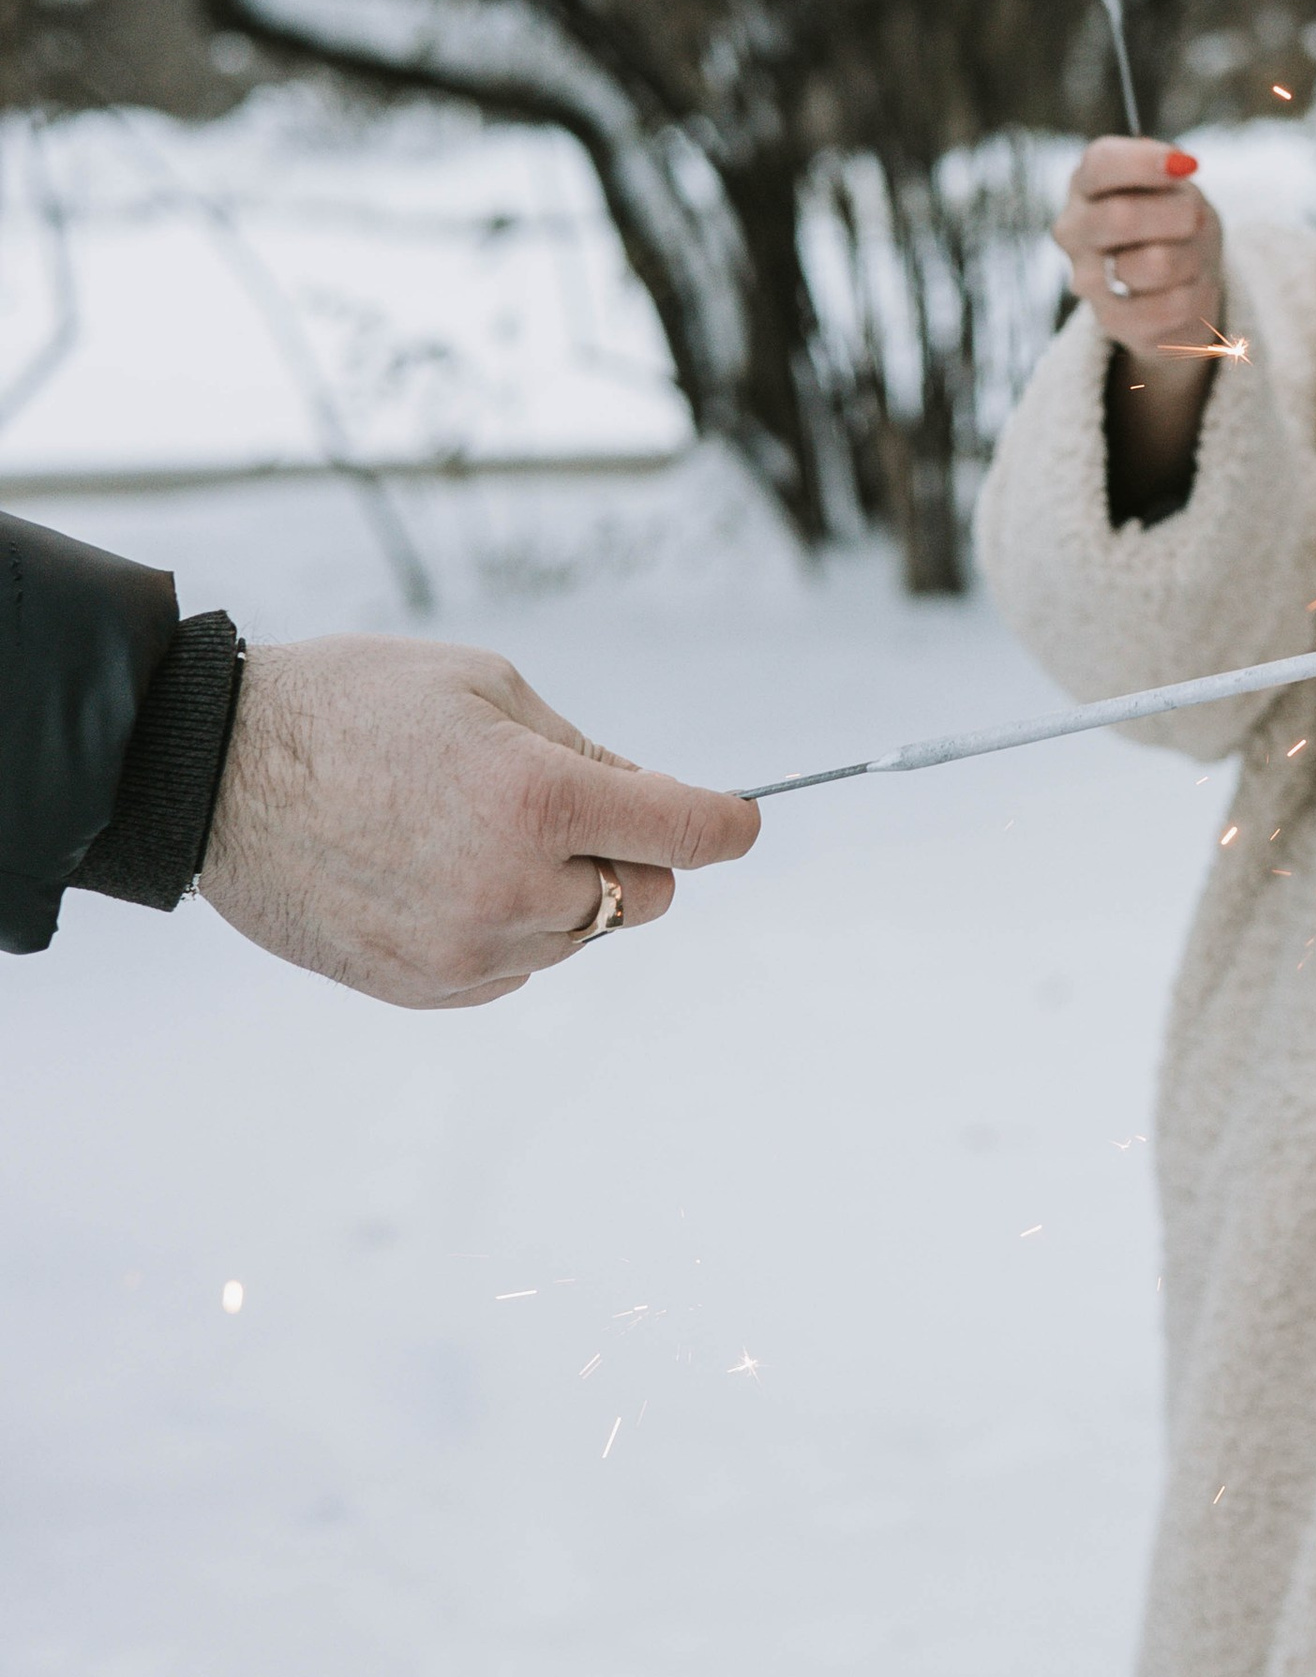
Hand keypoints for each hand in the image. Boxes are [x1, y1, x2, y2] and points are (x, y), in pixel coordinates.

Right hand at [198, 636, 759, 1008]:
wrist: (213, 774)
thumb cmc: (350, 705)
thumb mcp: (483, 687)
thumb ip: (582, 752)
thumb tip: (651, 801)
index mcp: (535, 799)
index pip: (684, 832)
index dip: (727, 823)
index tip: (741, 820)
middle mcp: (510, 888)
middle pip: (641, 896)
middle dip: (630, 854)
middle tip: (571, 808)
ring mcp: (465, 951)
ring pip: (577, 938)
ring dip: (560, 892)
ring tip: (474, 831)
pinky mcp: (424, 989)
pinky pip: (513, 969)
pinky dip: (507, 930)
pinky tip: (442, 876)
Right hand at [1053, 139, 1224, 372]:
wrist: (1178, 285)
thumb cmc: (1173, 222)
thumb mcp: (1176, 187)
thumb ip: (1167, 172)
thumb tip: (1177, 163)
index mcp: (1085, 183)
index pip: (1101, 164)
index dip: (1143, 163)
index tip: (1186, 166)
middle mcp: (1073, 229)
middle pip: (1122, 217)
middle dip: (1178, 216)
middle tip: (1195, 220)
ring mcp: (1085, 278)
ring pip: (1157, 263)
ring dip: (1191, 257)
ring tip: (1185, 257)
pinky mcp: (1110, 320)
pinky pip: (1173, 304)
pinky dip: (1194, 294)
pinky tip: (1182, 289)